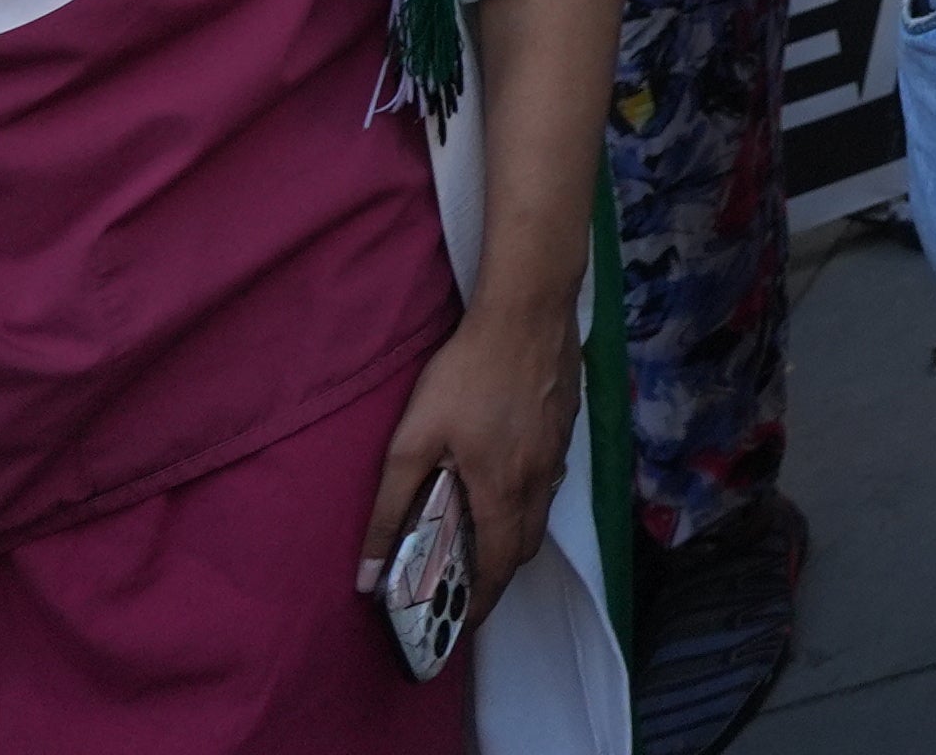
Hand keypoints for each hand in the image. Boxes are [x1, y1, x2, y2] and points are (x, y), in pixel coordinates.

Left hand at [362, 295, 577, 621]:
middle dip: (498, 575)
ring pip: (541, 511)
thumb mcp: (412, 440)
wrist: (528, 310)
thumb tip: (368, 575)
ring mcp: (559, 449)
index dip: (481, 603)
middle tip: (465, 584)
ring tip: (482, 534)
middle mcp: (539, 479)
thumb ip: (390, 510)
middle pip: (525, 546)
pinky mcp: (566, 422)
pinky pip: (550, 478)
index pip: (498, 568)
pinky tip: (506, 473)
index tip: (460, 625)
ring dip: (514, 534)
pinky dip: (528, 497)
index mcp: (503, 491)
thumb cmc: (466, 374)